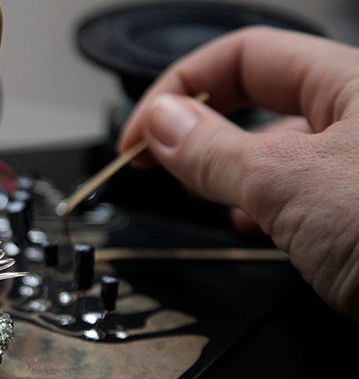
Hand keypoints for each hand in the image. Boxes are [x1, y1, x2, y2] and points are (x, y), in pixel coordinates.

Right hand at [119, 26, 358, 320]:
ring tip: (198, 191)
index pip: (244, 56)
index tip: (141, 133)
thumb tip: (161, 124)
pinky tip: (250, 222)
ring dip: (230, 166)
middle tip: (157, 159)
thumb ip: (215, 152)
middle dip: (201, 124)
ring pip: (281, 146)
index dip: (181, 87)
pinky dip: (264, 200)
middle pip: (260, 97)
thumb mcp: (290, 186)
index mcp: (351, 82)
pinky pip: (304, 186)